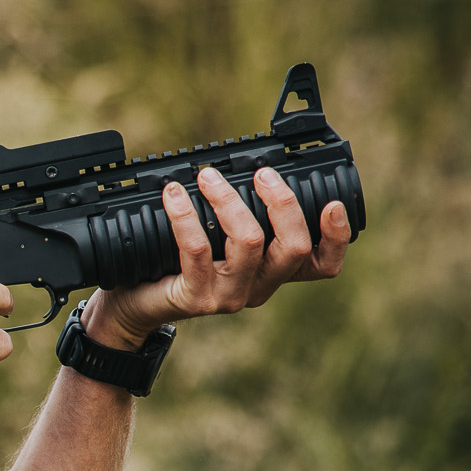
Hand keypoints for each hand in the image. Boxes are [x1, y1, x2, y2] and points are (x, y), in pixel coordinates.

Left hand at [84, 164, 350, 349]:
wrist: (133, 305)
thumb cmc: (176, 264)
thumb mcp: (216, 240)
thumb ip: (238, 214)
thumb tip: (244, 164)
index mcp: (273, 272)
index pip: (323, 265)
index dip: (337, 237)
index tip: (332, 203)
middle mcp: (258, 287)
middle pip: (294, 248)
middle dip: (282, 203)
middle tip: (262, 173)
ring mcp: (229, 296)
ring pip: (249, 242)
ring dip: (229, 201)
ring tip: (207, 176)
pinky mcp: (196, 297)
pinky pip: (196, 249)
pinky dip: (185, 215)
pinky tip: (174, 195)